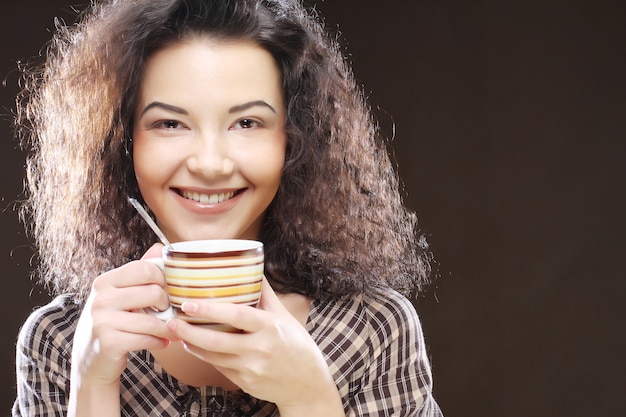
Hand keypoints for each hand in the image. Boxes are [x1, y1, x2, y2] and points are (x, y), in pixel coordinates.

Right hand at [71, 244, 172, 385]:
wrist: (90, 360)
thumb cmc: (111, 322)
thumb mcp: (120, 294)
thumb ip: (139, 271)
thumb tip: (160, 247)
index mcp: (105, 281)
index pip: (145, 269)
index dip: (163, 280)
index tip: (167, 291)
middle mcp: (101, 298)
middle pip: (154, 293)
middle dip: (167, 305)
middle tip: (168, 313)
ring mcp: (103, 321)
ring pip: (153, 321)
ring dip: (167, 328)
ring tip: (170, 330)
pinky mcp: (109, 343)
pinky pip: (147, 339)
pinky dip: (160, 342)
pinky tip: (162, 342)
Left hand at [166, 278, 344, 414]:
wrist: (306, 384)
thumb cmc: (296, 345)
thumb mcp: (284, 316)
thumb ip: (265, 294)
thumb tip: (252, 268)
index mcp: (270, 327)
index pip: (237, 316)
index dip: (211, 309)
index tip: (189, 303)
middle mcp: (260, 349)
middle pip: (217, 341)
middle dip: (190, 331)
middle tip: (171, 321)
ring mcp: (251, 368)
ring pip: (213, 356)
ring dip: (192, 345)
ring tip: (177, 332)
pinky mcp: (245, 382)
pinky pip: (220, 367)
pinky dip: (205, 356)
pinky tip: (195, 346)